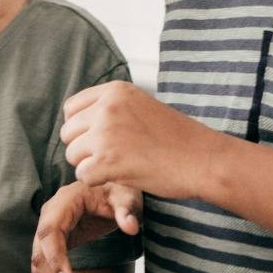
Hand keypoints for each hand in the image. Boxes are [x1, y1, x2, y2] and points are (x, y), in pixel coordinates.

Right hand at [32, 181, 142, 272]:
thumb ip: (127, 209)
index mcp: (64, 201)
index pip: (50, 233)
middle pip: (41, 254)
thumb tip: (131, 227)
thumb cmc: (120, 189)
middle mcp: (50, 215)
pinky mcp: (54, 243)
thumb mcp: (127, 196)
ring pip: (40, 265)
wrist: (114, 189)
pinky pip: (45, 268)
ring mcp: (49, 230)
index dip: (55, 260)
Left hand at [60, 81, 224, 200]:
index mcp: (115, 91)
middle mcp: (107, 108)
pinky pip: (83, 175)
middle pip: (68, 133)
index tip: (97, 139)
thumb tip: (78, 120)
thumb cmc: (177, 138)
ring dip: (91, 165)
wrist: (203, 159)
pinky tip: (120, 177)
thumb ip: (112, 107)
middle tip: (110, 157)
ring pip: (72, 155)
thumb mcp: (142, 106)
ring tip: (119, 166)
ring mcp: (106, 134)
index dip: (80, 127)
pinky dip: (98, 181)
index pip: (71, 108)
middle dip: (84, 148)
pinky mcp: (108, 161)